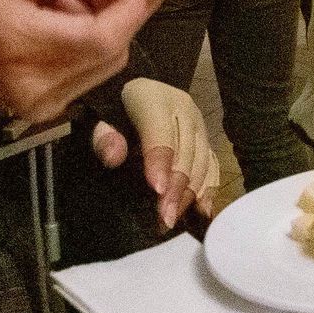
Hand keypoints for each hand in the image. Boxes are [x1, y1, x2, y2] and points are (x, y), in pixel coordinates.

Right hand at [0, 0, 165, 121]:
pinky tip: (66, 20)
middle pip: (113, 50)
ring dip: (106, 25)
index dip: (134, 5)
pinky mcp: (50, 110)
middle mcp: (42, 86)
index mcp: (25, 48)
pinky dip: (91, 42)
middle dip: (122, 10)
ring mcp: (47, 105)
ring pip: (107, 62)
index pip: (104, 35)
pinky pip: (90, 71)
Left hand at [91, 79, 219, 227]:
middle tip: (165, 218)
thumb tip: (114, 157)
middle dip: (177, 187)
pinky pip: (213, 164)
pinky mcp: (205, 138)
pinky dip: (209, 188)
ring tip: (174, 219)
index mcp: (154, 99)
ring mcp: (198, 124)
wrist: (134, 93)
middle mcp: (184, 109)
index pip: (161, 133)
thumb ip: (104, 136)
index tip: (158, 190)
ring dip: (191, 193)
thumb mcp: (100, 118)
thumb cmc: (114, 110)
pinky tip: (201, 210)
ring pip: (202, 160)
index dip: (161, 162)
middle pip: (186, 151)